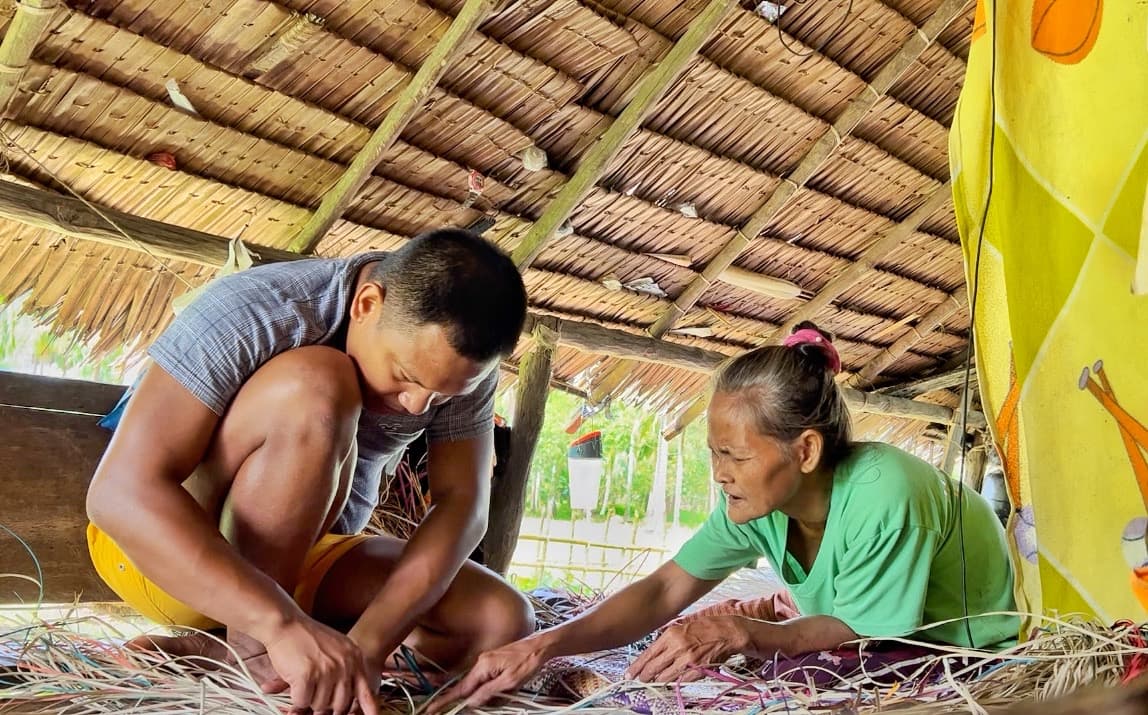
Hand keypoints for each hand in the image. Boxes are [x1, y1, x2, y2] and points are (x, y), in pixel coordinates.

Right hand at [257, 617, 381, 714]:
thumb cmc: (306, 636)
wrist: (286, 623)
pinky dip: (296, 698)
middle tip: (315, 695)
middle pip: (340, 705)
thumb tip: (353, 695)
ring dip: (309, 699)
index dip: (370, 709)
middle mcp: (344, 665)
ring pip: (319, 705)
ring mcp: (327, 670)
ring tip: (304, 681)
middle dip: (326, 705)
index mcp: (354, 658)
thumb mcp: (337, 647)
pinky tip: (295, 682)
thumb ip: (347, 667)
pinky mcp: (307, 676)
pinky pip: (302, 702)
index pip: (365, 691)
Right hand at [427, 635, 551, 713]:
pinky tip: (501, 690)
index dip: (446, 700)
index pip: (461, 688)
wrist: (542, 646)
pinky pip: (487, 680)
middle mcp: (481, 663)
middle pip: (468, 687)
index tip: (431, 708)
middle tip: (453, 706)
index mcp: (482, 666)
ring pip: (479, 685)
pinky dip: (490, 689)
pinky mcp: (495, 663)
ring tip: (502, 692)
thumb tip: (470, 702)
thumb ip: (488, 692)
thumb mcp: (509, 681)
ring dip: (484, 695)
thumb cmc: (528, 662)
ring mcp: (488, 662)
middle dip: (464, 700)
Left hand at [626, 615, 749, 682]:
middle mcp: (677, 647)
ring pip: (665, 677)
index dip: (637, 666)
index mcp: (670, 635)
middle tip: (639, 680)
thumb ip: (666, 638)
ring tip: (653, 681)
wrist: (726, 632)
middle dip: (644, 676)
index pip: (648, 654)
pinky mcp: (698, 670)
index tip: (630, 673)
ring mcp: (687, 660)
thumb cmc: (704, 628)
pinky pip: (681, 681)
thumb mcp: (680, 626)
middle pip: (654, 668)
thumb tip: (653, 652)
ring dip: (658, 680)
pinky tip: (671, 681)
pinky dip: (675, 682)